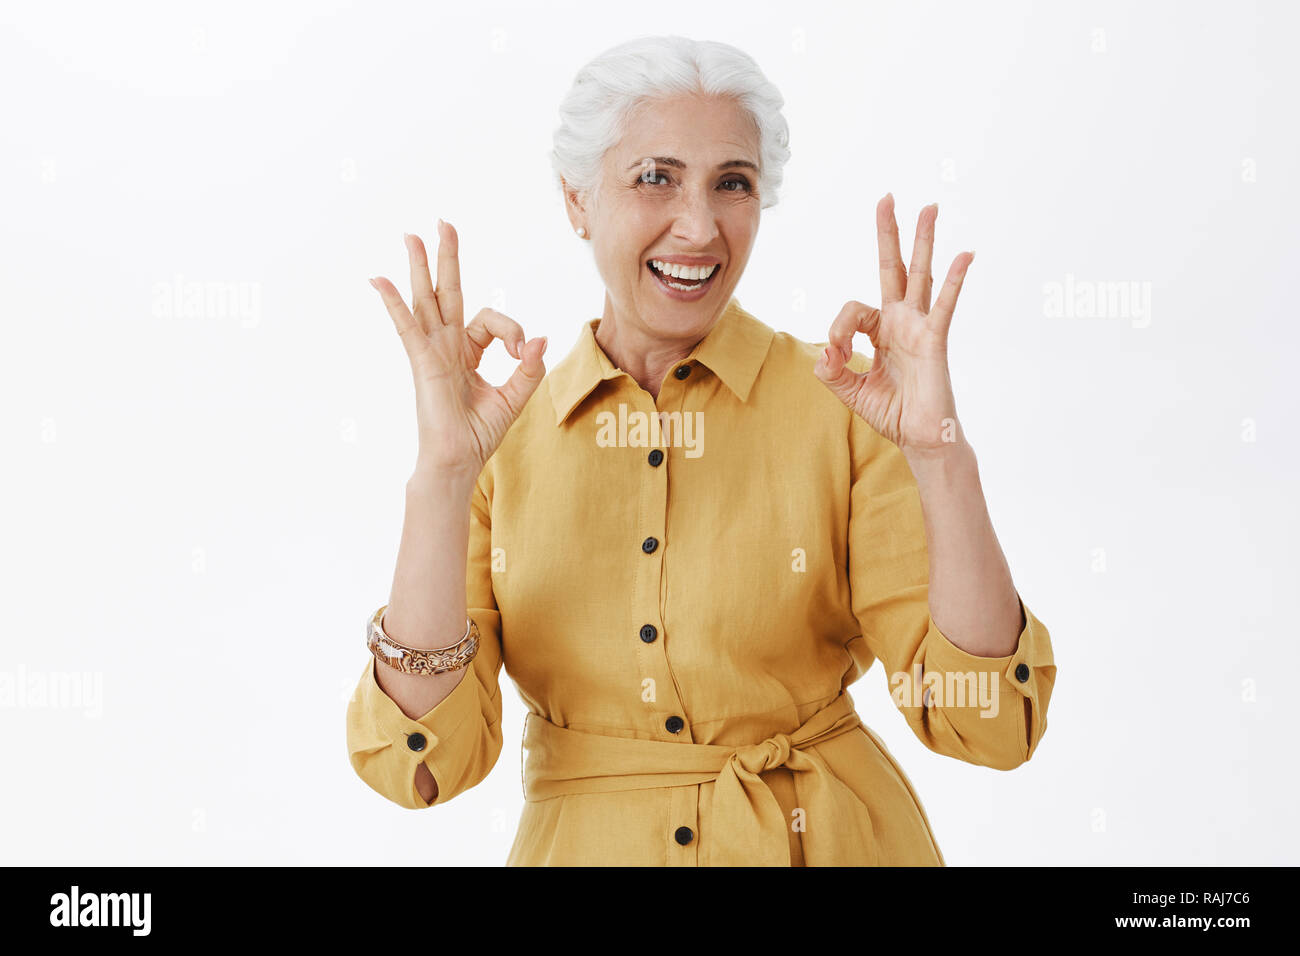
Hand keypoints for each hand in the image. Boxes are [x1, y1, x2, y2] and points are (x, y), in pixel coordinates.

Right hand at [370, 220, 548, 474]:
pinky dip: (394, 303)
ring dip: (419, 267)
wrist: (458, 460)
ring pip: (425, 301)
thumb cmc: (479, 433)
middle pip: (446, 293)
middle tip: (442, 224)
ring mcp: (432, 352)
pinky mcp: (422, 363)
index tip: (523, 352)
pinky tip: (379, 280)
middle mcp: (446, 347)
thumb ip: (529, 367)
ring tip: (411, 236)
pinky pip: (408, 327)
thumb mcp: (515, 397)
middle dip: (446, 259)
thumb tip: (540, 338)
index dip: (513, 331)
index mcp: (466, 352)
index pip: (490, 322)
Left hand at [812, 194, 973, 456]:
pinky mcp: (935, 340)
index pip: (853, 310)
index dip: (838, 330)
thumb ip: (832, 371)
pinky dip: (954, 280)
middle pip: (894, 268)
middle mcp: (901, 322)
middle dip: (889, 234)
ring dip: (923, 240)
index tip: (837, 356)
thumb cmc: (892, 413)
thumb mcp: (850, 390)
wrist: (919, 438)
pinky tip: (964, 254)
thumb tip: (824, 352)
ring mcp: (919, 327)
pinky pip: (944, 305)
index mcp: (880, 331)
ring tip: (929, 207)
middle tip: (888, 198)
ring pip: (921, 275)